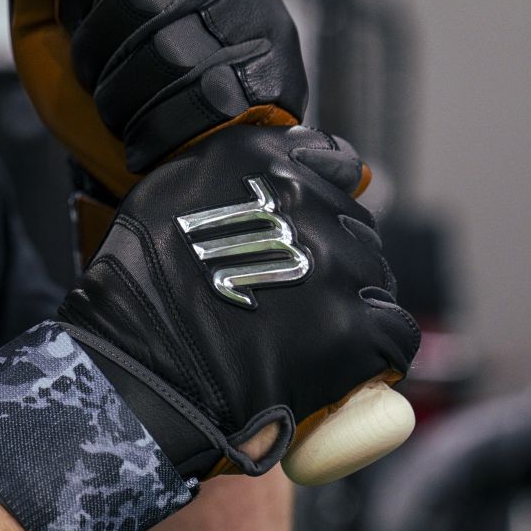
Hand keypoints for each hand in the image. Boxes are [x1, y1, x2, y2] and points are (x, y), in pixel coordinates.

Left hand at [0, 0, 306, 194]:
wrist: (154, 173)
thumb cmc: (103, 87)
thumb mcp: (49, 26)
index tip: (74, 17)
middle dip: (95, 50)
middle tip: (98, 75)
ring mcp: (262, 17)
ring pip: (169, 50)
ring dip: (122, 97)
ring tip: (124, 109)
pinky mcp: (279, 76)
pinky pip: (201, 100)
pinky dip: (156, 130)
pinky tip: (153, 135)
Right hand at [0, 125, 417, 530]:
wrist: (135, 372)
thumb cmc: (135, 294)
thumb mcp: (163, 199)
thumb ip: (221, 180)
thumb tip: (260, 188)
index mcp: (256, 159)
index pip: (331, 159)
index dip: (324, 196)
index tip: (313, 222)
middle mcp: (302, 199)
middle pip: (353, 223)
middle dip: (335, 254)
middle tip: (299, 293)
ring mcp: (333, 263)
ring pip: (375, 275)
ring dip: (354, 299)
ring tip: (314, 333)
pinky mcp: (354, 328)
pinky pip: (395, 331)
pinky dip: (378, 348)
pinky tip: (347, 361)